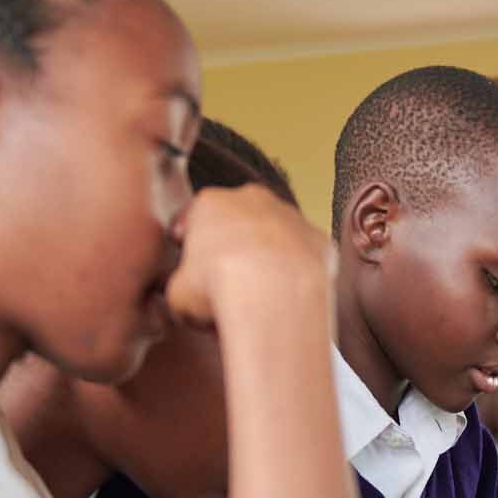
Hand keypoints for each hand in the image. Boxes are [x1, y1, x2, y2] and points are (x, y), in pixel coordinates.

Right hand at [165, 185, 331, 330]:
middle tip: (228, 282)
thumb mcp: (177, 294)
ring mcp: (291, 216)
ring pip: (276, 235)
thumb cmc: (218, 289)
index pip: (195, 219)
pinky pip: (306, 256)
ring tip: (261, 295)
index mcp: (210, 203)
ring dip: (269, 258)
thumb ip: (183, 286)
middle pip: (239, 221)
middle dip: (234, 246)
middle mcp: (253, 199)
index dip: (191, 245)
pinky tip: (289, 297)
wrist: (272, 297)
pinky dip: (299, 273)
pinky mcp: (320, 240)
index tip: (192, 266)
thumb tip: (189, 297)